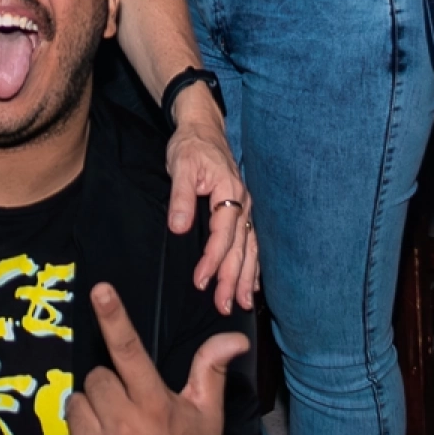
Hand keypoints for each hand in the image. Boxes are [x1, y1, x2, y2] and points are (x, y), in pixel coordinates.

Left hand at [0, 282, 243, 434]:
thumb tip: (233, 336)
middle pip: (95, 379)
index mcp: (155, 405)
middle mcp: (125, 425)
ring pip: (73, 406)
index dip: (114, 318)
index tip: (100, 290)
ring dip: (86, 413)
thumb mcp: (207, 417)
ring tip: (110, 432)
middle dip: (107, 387)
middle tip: (127, 409)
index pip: (130, 352)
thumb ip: (211, 371)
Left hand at [165, 103, 257, 313]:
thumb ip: (181, 197)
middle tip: (224, 305)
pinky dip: (254, 264)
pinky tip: (253, 283)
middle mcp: (243, 202)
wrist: (203, 129)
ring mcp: (246, 207)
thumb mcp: (181, 166)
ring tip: (242, 302)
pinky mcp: (243, 210)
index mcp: (229, 191)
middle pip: (240, 247)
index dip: (212, 260)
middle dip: (232, 278)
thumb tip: (179, 227)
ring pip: (250, 248)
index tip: (201, 281)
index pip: (222, 234)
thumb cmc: (191, 147)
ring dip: (246, 277)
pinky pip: (252, 241)